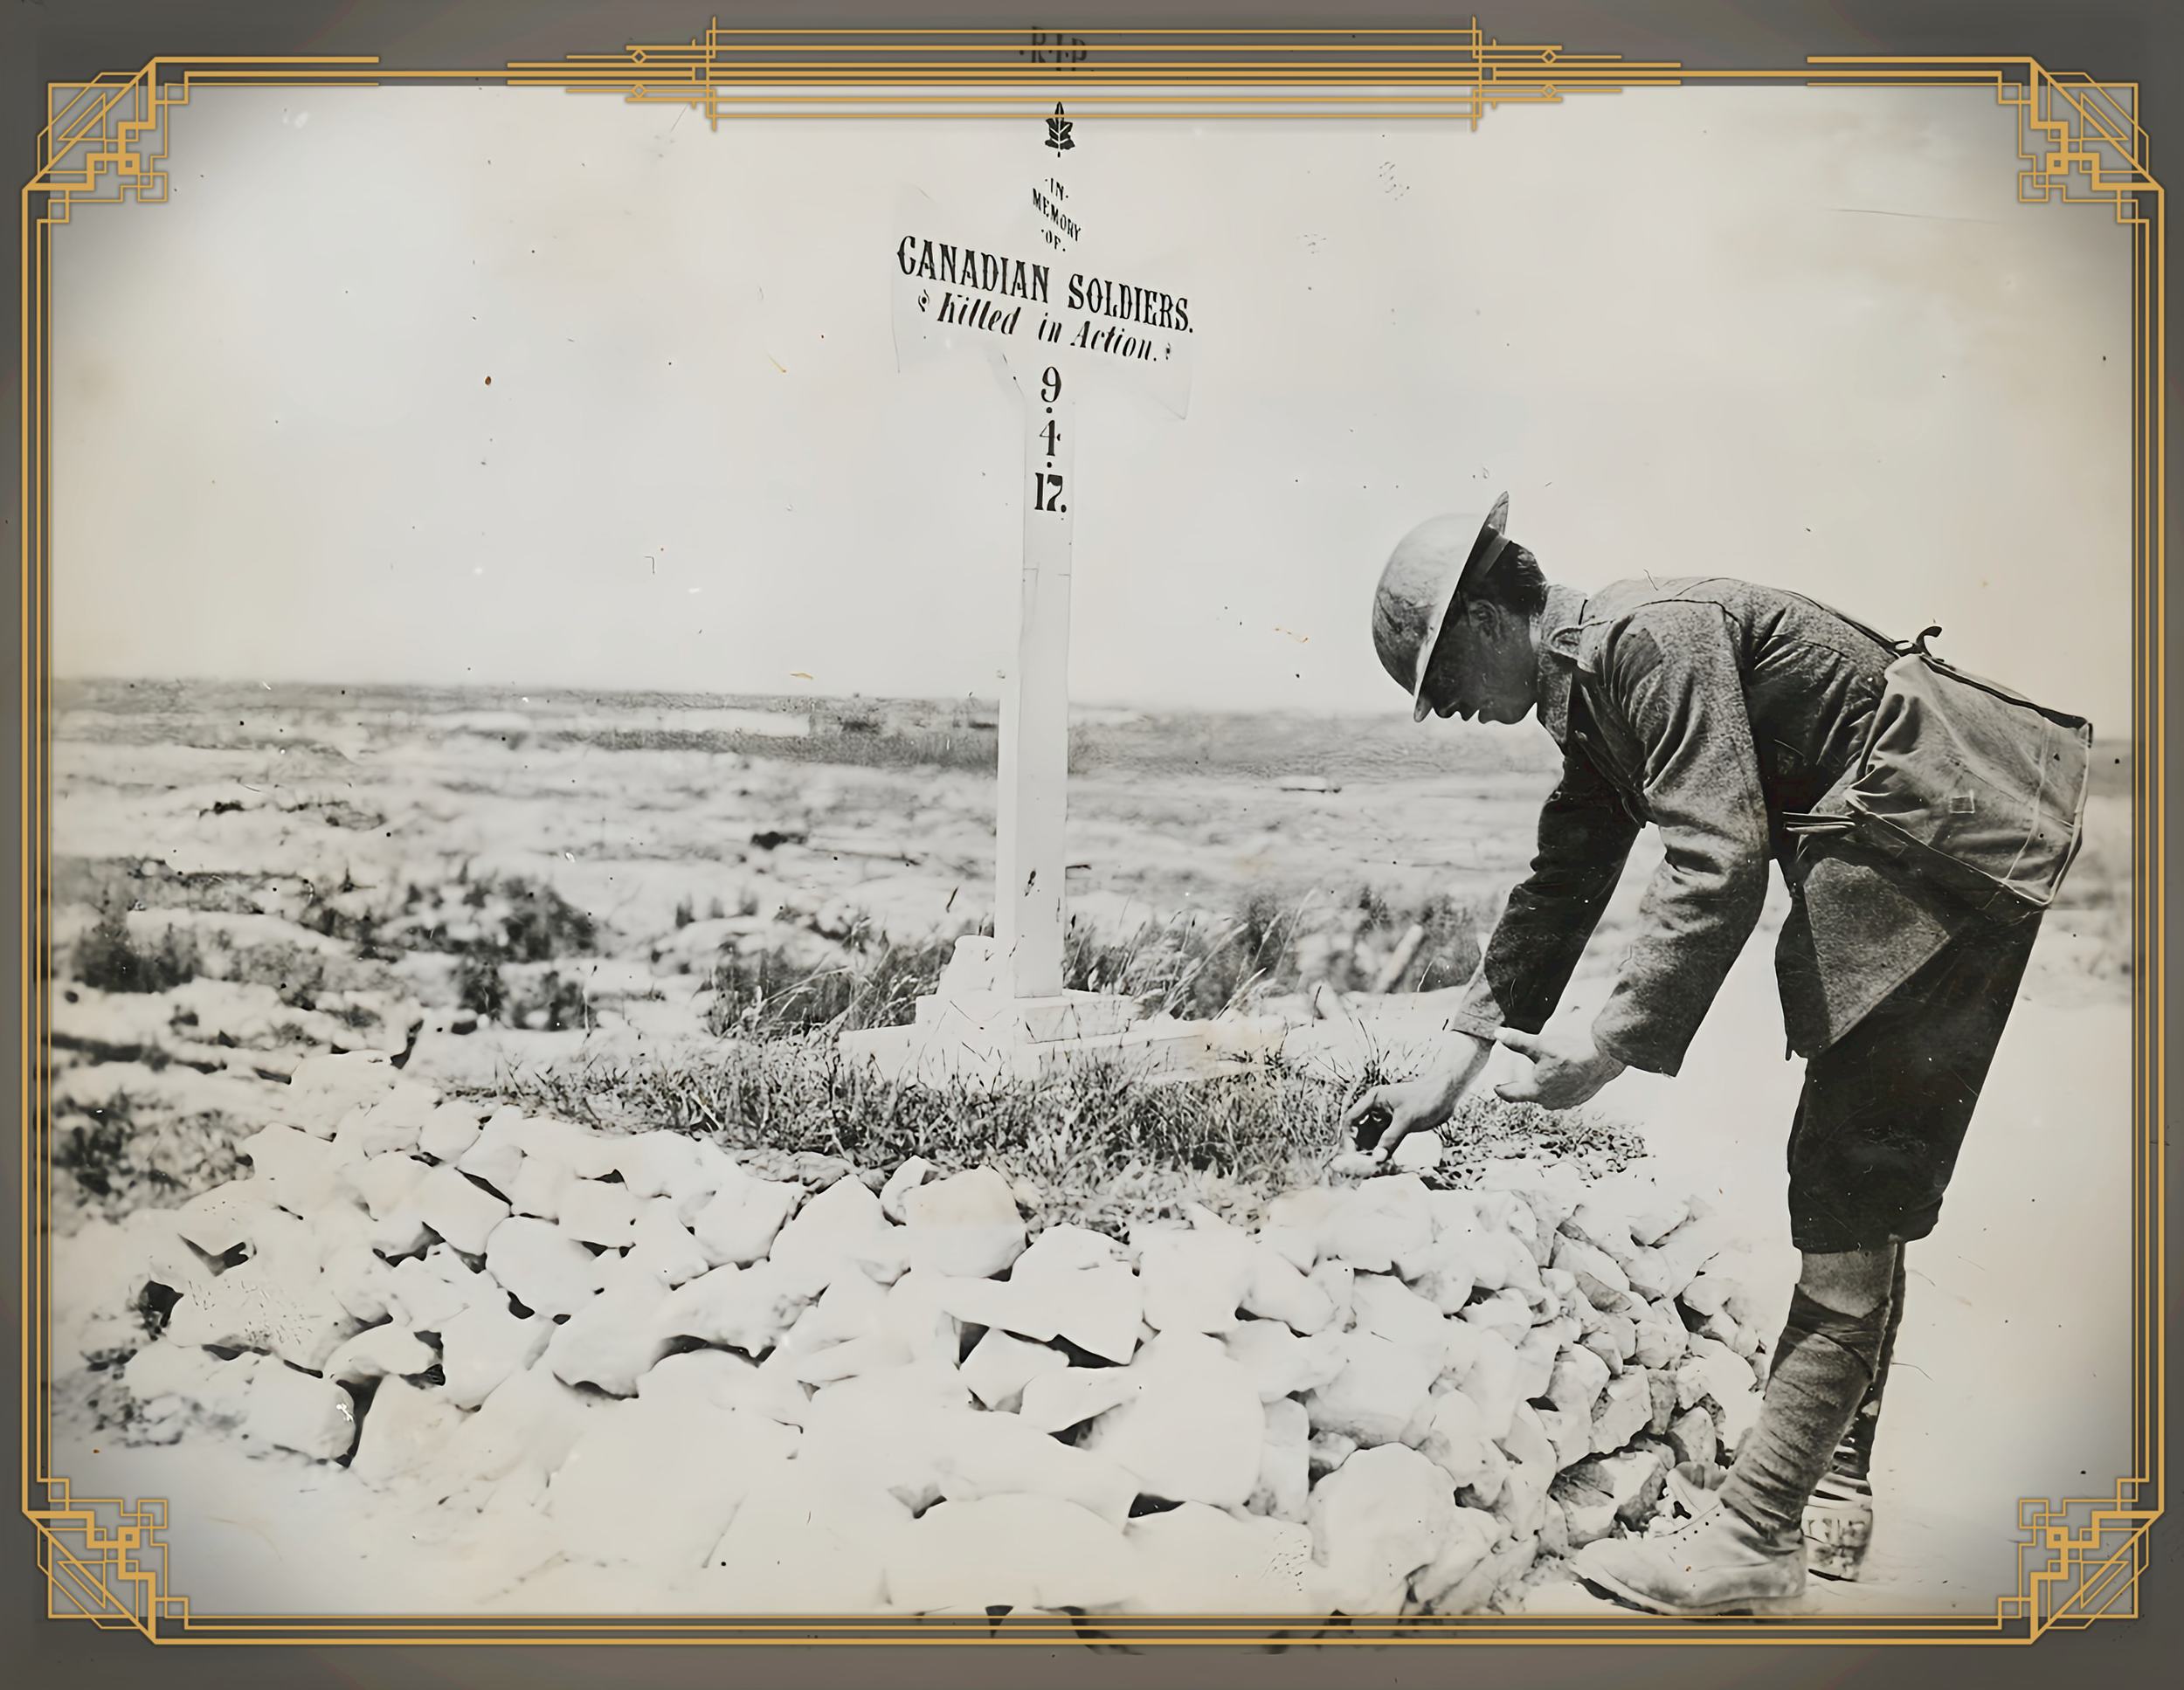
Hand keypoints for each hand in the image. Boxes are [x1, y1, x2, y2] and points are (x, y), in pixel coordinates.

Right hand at [1340, 1033, 1490, 1163]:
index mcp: (1374, 1099)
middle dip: (1359, 1148)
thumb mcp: (1407, 1120)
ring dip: (1371, 1152)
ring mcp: (1386, 1118)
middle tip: (1361, 1165)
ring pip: (1371, 1138)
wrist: (1448, 1095)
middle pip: (1359, 1130)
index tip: (1350, 1155)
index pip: (1352, 1119)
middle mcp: (1376, 1109)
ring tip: (1373, 1167)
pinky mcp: (1396, 1126)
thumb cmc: (1427, 1099)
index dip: (1348, 1137)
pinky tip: (1385, 1163)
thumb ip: (1391, 1139)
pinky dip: (1383, 1151)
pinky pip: (1384, 1141)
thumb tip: (1377, 1159)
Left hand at [1493, 1027, 1625, 1110]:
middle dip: (1524, 1089)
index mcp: (1537, 1091)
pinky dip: (1561, 1087)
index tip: (1497, 1087)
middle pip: (1532, 1096)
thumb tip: (1497, 1033)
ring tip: (1540, 1083)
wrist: (1604, 1057)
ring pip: (1550, 1097)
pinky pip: (1566, 1095)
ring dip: (1544, 1090)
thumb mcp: (1539, 1044)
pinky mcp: (1582, 1096)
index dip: (1503, 1090)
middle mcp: (1551, 1100)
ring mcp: (1568, 1101)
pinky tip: (1563, 1079)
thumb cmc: (1570, 1052)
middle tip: (1516, 1085)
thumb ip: (1516, 1041)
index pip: (1513, 1094)